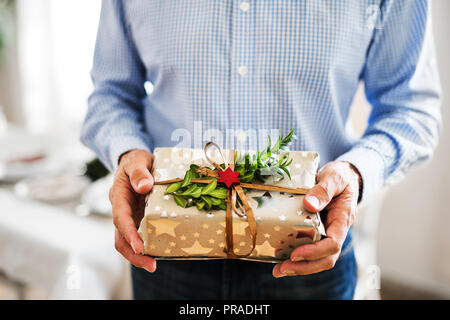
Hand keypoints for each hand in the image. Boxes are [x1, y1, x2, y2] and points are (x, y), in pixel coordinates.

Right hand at [110, 149, 156, 272]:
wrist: (136, 162)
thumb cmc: (135, 161)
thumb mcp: (136, 160)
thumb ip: (139, 172)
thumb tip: (145, 186)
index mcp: (118, 197)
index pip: (120, 218)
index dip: (129, 234)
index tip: (139, 247)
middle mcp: (122, 210)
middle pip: (121, 238)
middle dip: (133, 254)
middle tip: (151, 265)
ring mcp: (131, 217)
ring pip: (129, 241)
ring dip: (140, 254)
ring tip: (155, 264)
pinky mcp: (140, 219)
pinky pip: (142, 235)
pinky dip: (150, 244)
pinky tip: (163, 250)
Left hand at [272, 161, 360, 276]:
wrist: (343, 176)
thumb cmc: (341, 176)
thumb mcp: (335, 178)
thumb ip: (324, 190)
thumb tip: (309, 204)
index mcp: (342, 220)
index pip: (332, 244)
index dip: (314, 252)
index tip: (296, 254)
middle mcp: (335, 231)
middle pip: (325, 258)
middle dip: (304, 267)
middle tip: (282, 269)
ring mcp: (325, 233)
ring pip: (317, 258)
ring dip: (298, 267)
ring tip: (278, 270)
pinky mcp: (315, 231)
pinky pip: (308, 248)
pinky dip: (295, 256)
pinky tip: (279, 256)